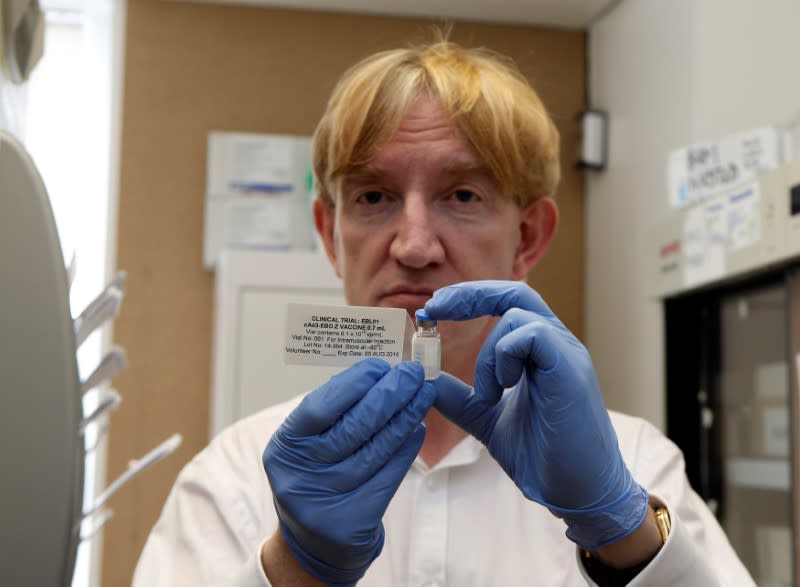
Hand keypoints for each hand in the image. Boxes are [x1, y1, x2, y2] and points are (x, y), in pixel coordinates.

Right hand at [262, 358, 436, 585]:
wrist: (314, 543)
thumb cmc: (316, 476)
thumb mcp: (310, 444)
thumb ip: (336, 412)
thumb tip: (378, 374)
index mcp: (285, 448)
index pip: (319, 407)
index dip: (353, 383)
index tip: (381, 366)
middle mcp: (300, 476)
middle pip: (352, 428)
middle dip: (388, 395)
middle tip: (412, 374)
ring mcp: (325, 502)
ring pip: (374, 451)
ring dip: (404, 418)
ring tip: (423, 395)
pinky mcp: (353, 522)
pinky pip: (388, 477)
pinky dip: (405, 449)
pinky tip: (418, 428)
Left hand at [425, 281, 647, 550]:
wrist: (578, 492)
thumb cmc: (543, 455)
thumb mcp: (487, 420)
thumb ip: (460, 398)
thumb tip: (427, 381)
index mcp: (539, 350)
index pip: (506, 301)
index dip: (469, 297)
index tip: (432, 309)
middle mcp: (556, 343)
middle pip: (515, 292)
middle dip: (469, 294)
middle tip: (435, 309)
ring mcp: (566, 354)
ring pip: (518, 315)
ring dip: (487, 353)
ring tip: (487, 395)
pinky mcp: (570, 370)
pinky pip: (534, 335)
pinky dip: (505, 356)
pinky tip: (503, 391)